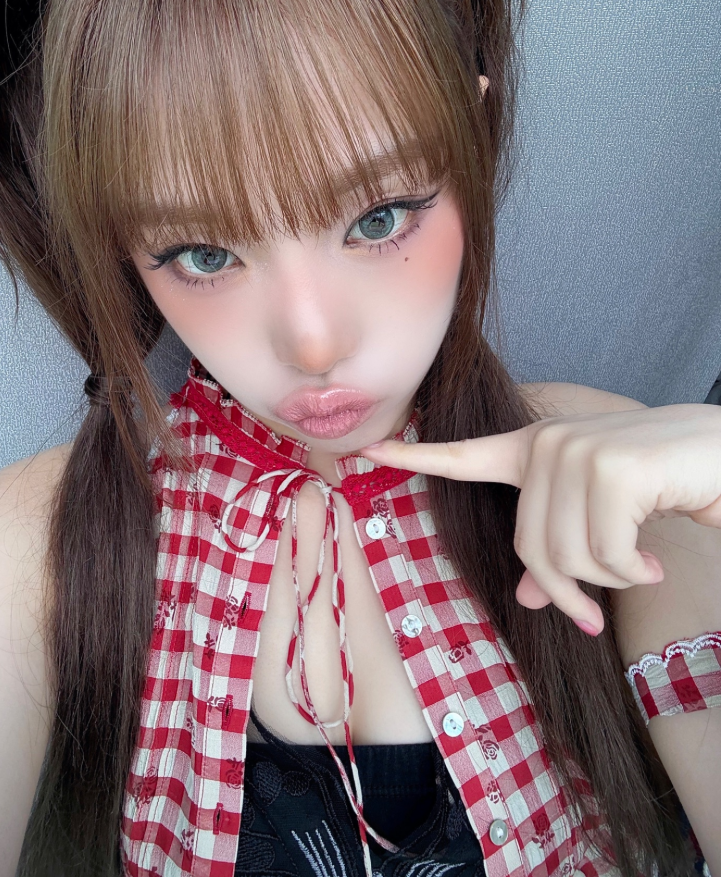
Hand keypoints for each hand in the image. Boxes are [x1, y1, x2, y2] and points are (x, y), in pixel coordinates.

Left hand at [360, 403, 720, 633]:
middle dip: (567, 592)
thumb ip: (557, 549)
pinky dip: (631, 572)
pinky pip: (605, 556)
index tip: (368, 451)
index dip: (414, 458)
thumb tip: (525, 598)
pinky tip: (653, 557)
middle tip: (598, 608)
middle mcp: (547, 445)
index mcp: (535, 451)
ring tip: (638, 562)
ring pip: (567, 557)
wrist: (719, 454)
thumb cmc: (657, 486)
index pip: (464, 456)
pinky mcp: (610, 469)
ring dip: (609, 581)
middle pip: (530, 550)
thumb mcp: (599, 521)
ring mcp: (575, 452)